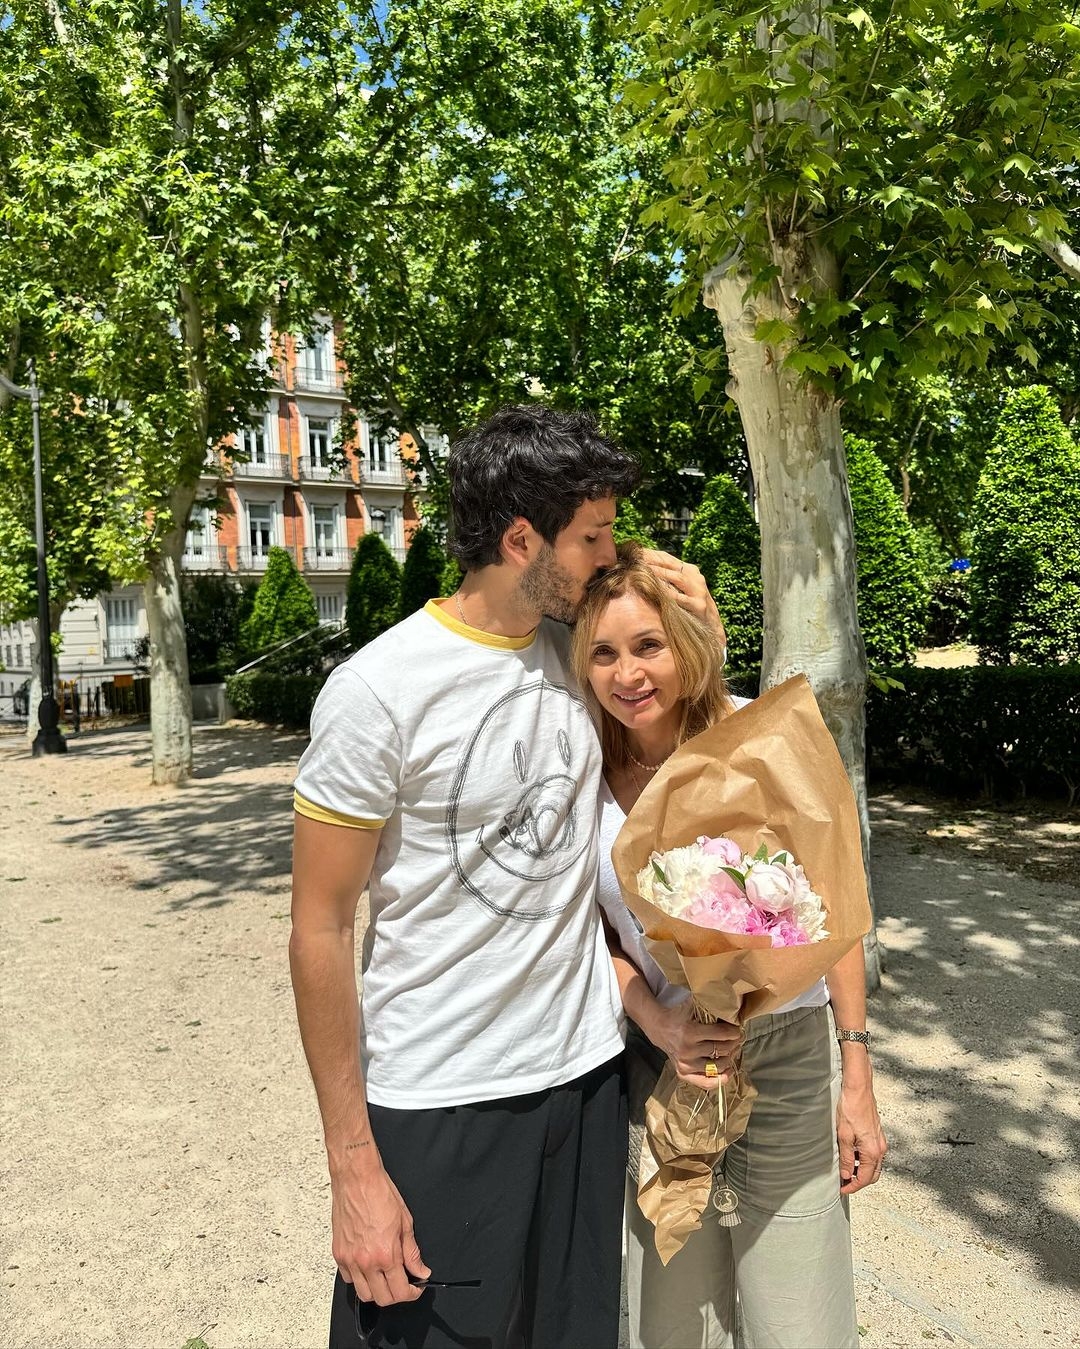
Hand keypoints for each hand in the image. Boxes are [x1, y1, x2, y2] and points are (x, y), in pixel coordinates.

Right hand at [330, 1150, 430, 1305]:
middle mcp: (365, 1261)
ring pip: (363, 1294)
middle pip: (381, 1299)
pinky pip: (348, 1279)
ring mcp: (349, 1259)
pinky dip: (359, 1279)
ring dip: (377, 1290)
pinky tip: (368, 1266)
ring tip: (386, 1276)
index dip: (412, 1294)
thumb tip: (420, 1270)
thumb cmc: (379, 1193)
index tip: (416, 1287)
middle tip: (403, 1283)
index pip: (399, 1292)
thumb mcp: (405, 1222)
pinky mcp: (338, 1254)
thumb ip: (412, 1252)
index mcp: (385, 1254)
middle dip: (396, 1295)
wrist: (357, 1178)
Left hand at [642, 549, 724, 640]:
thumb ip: (666, 578)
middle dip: (652, 561)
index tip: (633, 553)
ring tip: (642, 571)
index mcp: (690, 570)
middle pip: (670, 565)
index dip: (650, 554)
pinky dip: (668, 593)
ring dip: (659, 573)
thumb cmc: (689, 606)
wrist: (711, 625)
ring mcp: (699, 590)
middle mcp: (695, 577)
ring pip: (676, 578)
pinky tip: (655, 591)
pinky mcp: (699, 605)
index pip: (667, 558)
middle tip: (634, 559)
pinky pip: (680, 598)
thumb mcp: (680, 588)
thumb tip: (640, 568)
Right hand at [644, 1001, 742, 1091]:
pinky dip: (720, 1079)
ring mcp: (686, 1064)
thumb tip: (732, 1008)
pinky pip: (706, 1082)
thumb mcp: (693, 1005)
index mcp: (690, 1032)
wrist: (658, 1027)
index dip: (734, 1032)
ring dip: (730, 1057)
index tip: (738, 1029)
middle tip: (738, 1038)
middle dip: (734, 1043)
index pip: (722, 1034)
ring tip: (732, 1050)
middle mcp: (688, 1051)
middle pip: (722, 1050)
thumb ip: (710, 1006)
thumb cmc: (679, 1015)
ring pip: (718, 1066)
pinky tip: (728, 1071)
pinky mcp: (683, 1073)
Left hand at [835, 1069, 886, 1194]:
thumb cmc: (850, 1108)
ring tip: (845, 1169)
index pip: (864, 1178)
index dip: (852, 1186)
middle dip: (858, 1181)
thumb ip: (846, 1157)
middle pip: (872, 1175)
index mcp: (872, 1151)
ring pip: (873, 1165)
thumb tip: (846, 1174)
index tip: (842, 1189)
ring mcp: (880, 1141)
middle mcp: (880, 1148)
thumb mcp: (843, 1135)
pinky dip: (863, 1160)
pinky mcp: (877, 1134)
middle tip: (843, 1182)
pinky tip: (851, 1155)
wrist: (859, 1089)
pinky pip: (872, 1154)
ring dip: (861, 1170)